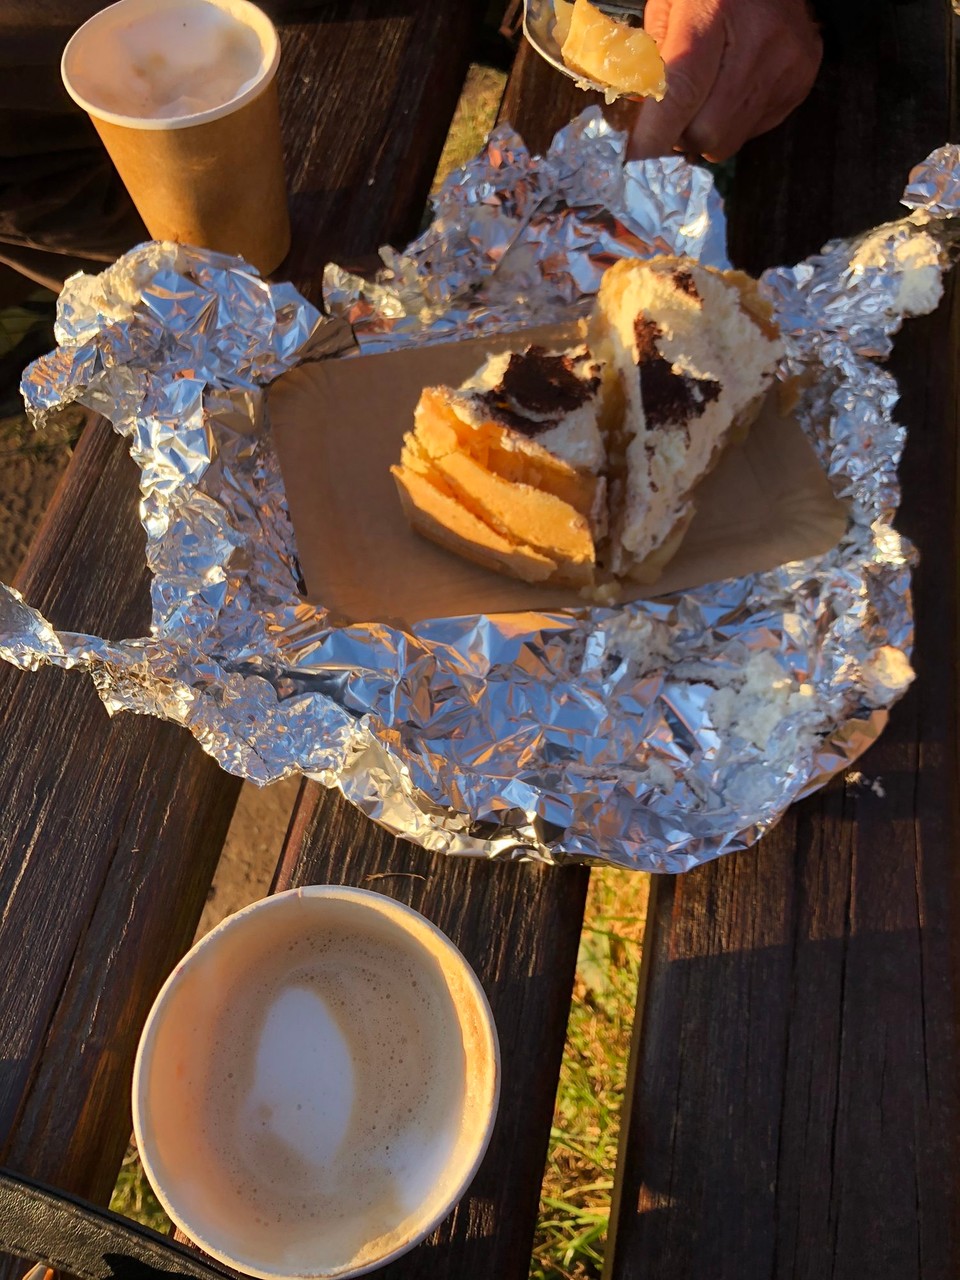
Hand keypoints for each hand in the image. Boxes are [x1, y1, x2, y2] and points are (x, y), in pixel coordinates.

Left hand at [626, 0, 822, 161]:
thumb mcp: (669, 2)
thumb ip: (648, 56)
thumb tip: (638, 114)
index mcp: (715, 12)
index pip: (680, 93)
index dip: (653, 134)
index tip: (634, 156)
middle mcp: (758, 43)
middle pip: (707, 133)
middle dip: (680, 135)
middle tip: (670, 116)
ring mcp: (785, 66)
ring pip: (729, 141)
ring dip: (705, 133)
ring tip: (702, 99)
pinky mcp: (800, 82)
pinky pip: (752, 131)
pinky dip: (732, 122)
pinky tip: (731, 89)